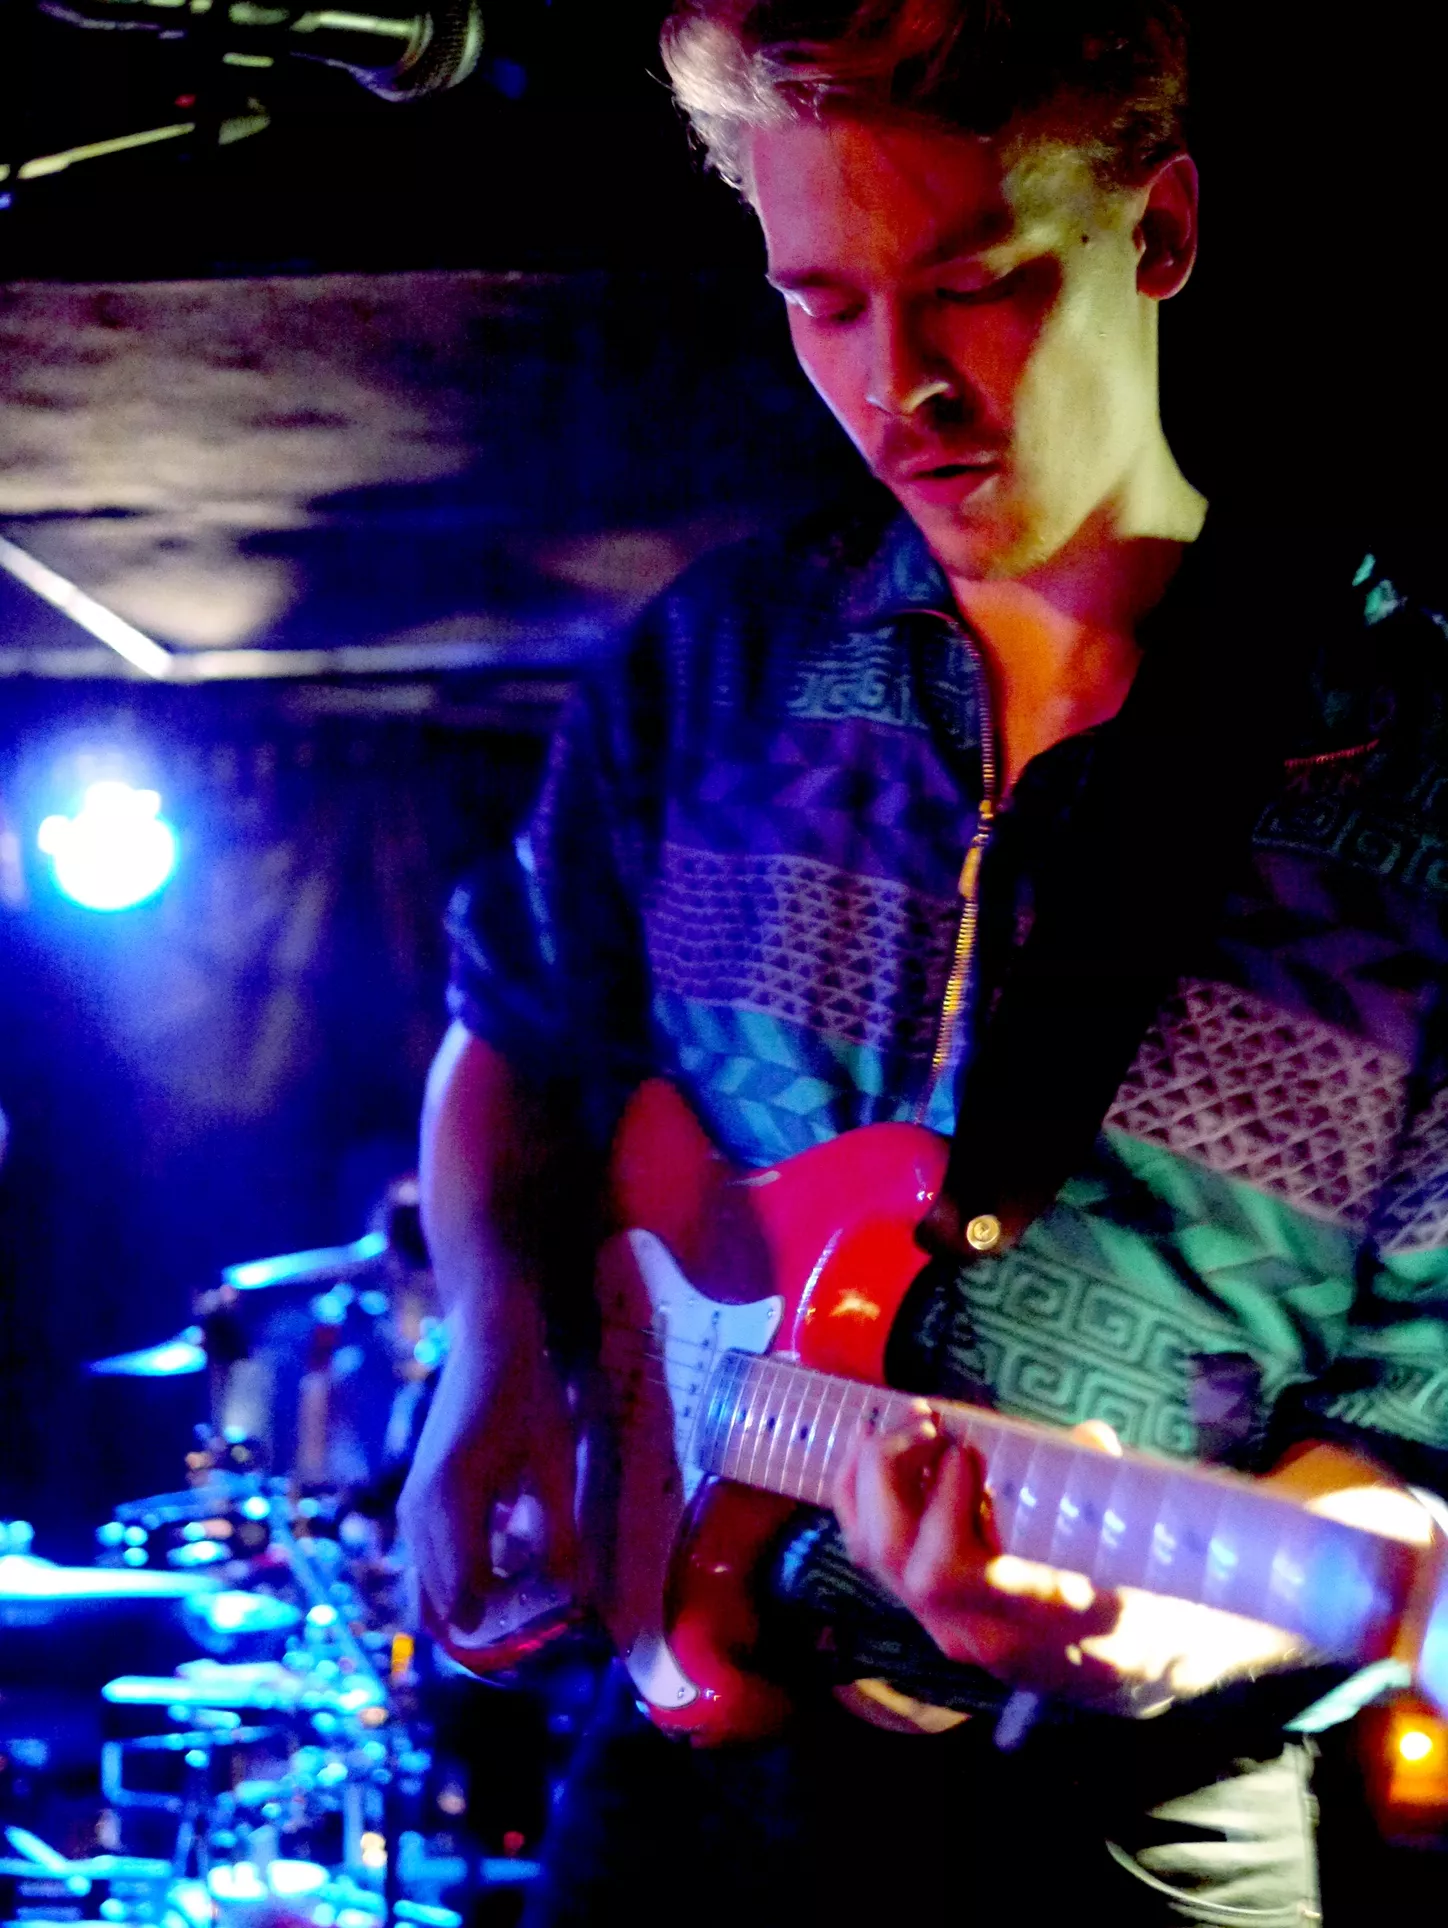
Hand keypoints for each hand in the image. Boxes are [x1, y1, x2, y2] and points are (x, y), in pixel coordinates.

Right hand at [397, 1302, 577, 1634]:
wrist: (487, 1340)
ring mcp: (411, 1509)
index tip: (546, 1625)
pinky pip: (430, 1567)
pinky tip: (509, 1558)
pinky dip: (463, 1580)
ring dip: (474, 1604)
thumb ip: (556, 1533)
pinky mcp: (417, 1503)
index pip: (464, 1605)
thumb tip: (571, 1597)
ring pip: (429, 1593)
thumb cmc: (528, 1395)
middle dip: (488, 1628)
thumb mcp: (553, 1465)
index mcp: (450, 1505)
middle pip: (439, 1610)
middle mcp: (417, 1514)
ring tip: (530, 1587)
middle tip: (538, 1615)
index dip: (507, 1630)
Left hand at [833, 1402, 1127, 1703]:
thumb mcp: (1146, 1556)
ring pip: (871, 1552)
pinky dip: (861, 1492)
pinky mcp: (923, 1606)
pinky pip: (867, 1551)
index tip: (968, 1450)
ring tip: (911, 1422)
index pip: (949, 1573)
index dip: (944, 1503)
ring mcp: (941, 1621)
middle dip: (896, 1473)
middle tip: (932, 1422)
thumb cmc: (1142, 1595)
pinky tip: (878, 1444)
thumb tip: (1089, 1441)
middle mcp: (974, 1630)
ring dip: (875, 1475)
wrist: (1129, 1667)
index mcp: (1035, 1620)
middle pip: (896, 1557)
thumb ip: (1113, 1501)